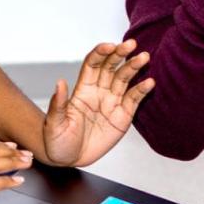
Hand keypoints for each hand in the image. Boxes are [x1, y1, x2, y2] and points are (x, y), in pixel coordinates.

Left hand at [42, 40, 154, 166]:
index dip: (100, 53)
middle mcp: (98, 92)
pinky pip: (133, 99)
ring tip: (144, 57)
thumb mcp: (54, 123)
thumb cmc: (57, 140)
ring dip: (133, 67)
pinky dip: (141, 90)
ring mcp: (111, 103)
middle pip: (110, 67)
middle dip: (120, 54)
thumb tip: (59, 83)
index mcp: (82, 90)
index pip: (92, 65)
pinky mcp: (122, 116)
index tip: (109, 45)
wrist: (68, 159)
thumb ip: (59, 104)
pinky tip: (149, 82)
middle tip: (131, 44)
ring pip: (124, 79)